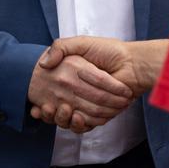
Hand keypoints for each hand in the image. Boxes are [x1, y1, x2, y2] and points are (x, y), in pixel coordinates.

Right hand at [30, 37, 168, 129]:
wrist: (132, 63)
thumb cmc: (109, 50)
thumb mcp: (81, 43)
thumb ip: (61, 47)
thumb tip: (43, 63)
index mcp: (74, 77)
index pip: (53, 91)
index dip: (42, 98)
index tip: (35, 101)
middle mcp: (80, 92)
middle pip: (59, 108)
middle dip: (51, 111)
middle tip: (45, 107)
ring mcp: (90, 105)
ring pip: (69, 119)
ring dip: (62, 118)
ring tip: (60, 109)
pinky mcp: (100, 114)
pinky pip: (86, 125)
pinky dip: (79, 124)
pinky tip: (75, 115)